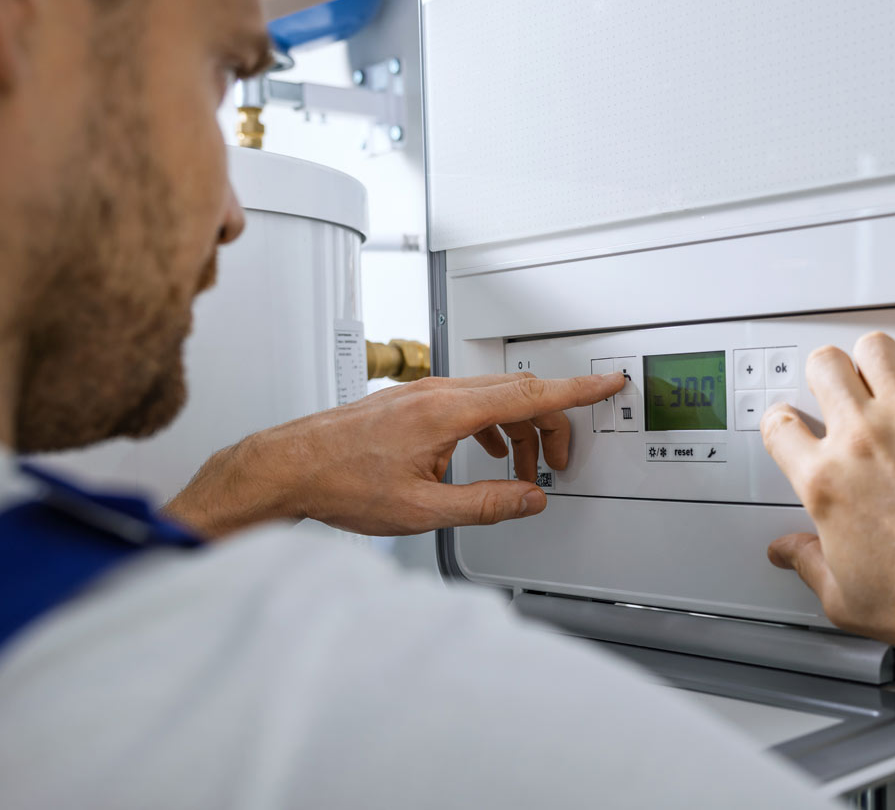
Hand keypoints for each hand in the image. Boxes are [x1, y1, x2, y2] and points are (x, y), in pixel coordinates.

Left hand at [166, 371, 626, 536]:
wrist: (286, 468)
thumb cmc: (339, 484)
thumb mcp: (422, 511)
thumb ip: (486, 504)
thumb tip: (529, 499)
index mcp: (447, 413)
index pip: (529, 394)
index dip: (576, 392)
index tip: (607, 383)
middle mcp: (437, 393)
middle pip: (518, 394)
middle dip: (549, 425)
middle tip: (557, 462)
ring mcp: (422, 393)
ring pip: (492, 397)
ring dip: (518, 428)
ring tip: (519, 469)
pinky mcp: (410, 401)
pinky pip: (468, 400)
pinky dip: (490, 423)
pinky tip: (484, 451)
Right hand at [761, 333, 894, 660]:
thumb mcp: (847, 599)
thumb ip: (809, 564)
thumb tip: (788, 553)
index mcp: (828, 482)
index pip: (780, 424)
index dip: (784, 422)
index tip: (796, 426)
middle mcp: (866, 439)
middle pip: (826, 366)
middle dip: (830, 376)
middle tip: (844, 390)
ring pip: (877, 347)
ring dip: (879, 363)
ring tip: (891, 380)